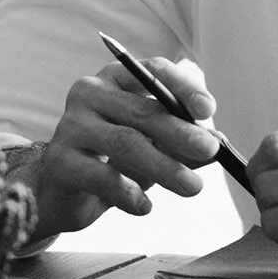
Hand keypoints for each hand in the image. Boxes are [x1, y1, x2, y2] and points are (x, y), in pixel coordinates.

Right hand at [13, 57, 221, 234]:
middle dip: (180, 131)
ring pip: (125, 143)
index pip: (152, 71)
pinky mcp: (60, 161)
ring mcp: (71, 126)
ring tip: (192, 187)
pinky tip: (145, 207)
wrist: (64, 193)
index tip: (208, 110)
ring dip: (164, 166)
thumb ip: (181, 143)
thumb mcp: (153, 147)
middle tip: (210, 150)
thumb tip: (217, 144)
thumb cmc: (113, 161)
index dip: (183, 87)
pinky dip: (128, 193)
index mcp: (115, 79)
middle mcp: (90, 94)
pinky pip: (101, 176)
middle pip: (142, 110)